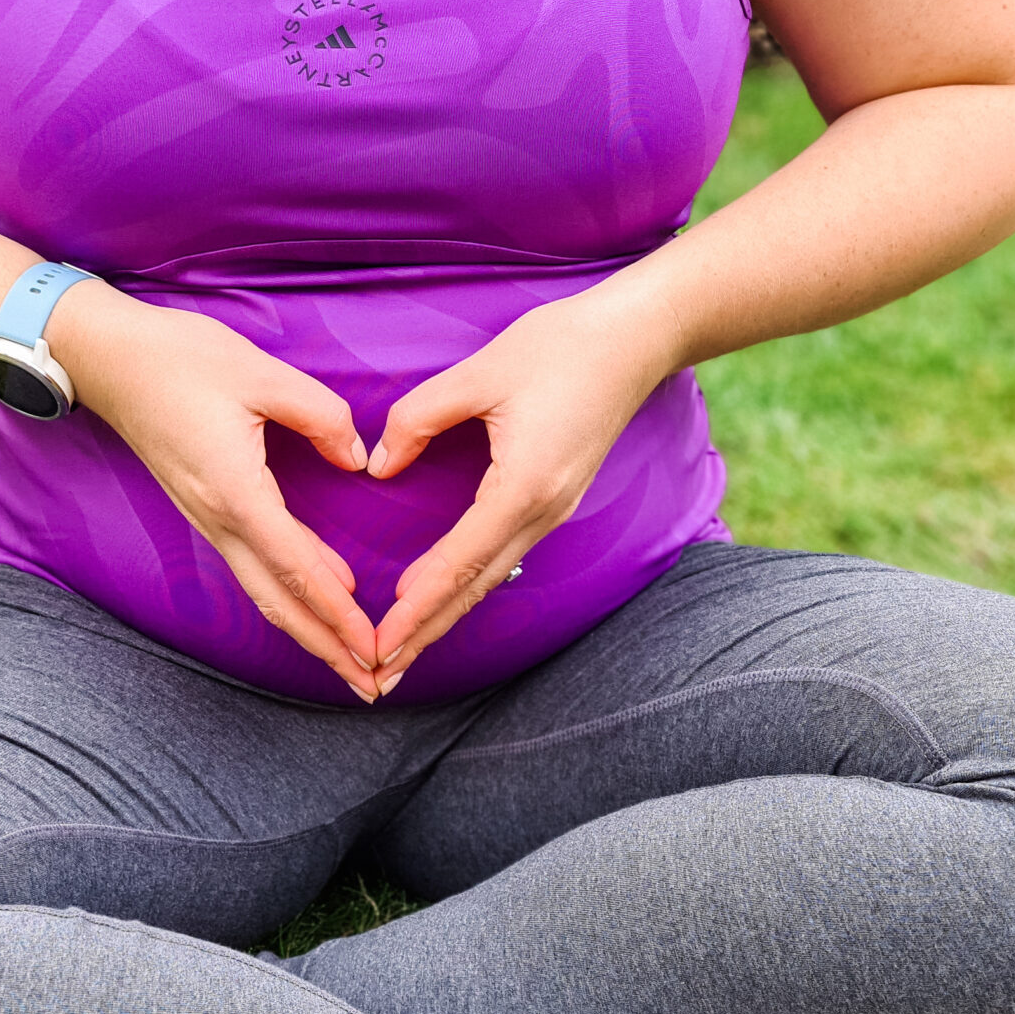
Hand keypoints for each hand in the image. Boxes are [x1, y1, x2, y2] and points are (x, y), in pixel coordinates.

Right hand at [47, 282, 382, 698]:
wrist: (108, 357)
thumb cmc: (178, 358)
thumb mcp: (260, 372)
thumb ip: (320, 417)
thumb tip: (357, 460)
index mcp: (235, 491)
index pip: (295, 568)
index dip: (336, 612)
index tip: (371, 646)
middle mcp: (217, 518)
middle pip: (276, 600)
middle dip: (324, 646)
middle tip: (370, 684)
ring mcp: (207, 518)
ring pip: (262, 589)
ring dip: (308, 628)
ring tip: (349, 660)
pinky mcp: (206, 508)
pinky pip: (252, 564)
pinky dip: (288, 593)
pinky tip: (320, 599)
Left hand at [366, 285, 685, 691]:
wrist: (635, 338)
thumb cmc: (560, 346)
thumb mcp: (479, 372)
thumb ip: (419, 419)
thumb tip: (379, 466)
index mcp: (523, 487)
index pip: (459, 563)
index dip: (417, 607)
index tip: (379, 642)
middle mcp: (543, 512)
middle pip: (475, 588)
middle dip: (425, 633)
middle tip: (378, 675)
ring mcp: (554, 510)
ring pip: (491, 577)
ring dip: (446, 615)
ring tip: (403, 650)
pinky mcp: (556, 500)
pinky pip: (506, 555)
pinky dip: (469, 584)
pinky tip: (445, 600)